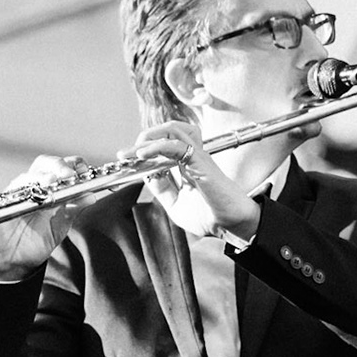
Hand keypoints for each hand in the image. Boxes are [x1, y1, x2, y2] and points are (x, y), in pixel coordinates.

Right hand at [0, 154, 110, 280]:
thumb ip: (74, 208)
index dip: (73, 165)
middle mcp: (32, 187)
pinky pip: (13, 192)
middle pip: (44, 164)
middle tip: (71, 174)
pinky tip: (38, 194)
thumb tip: (91, 196)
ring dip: (44, 176)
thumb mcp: (61, 224)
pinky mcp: (3, 204)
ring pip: (29, 175)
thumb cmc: (36, 240)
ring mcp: (17, 194)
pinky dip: (26, 189)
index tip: (86, 171)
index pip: (60, 168)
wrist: (15, 261)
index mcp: (48, 188)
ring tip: (54, 181)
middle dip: (59, 165)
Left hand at [122, 121, 260, 241]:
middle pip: (166, 132)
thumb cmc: (210, 217)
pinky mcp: (201, 161)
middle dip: (142, 140)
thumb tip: (146, 175)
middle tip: (124, 154)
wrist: (232, 226)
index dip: (143, 149)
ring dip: (150, 136)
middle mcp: (192, 157)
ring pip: (173, 130)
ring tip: (134, 150)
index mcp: (187, 165)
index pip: (163, 145)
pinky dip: (157, 147)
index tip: (125, 160)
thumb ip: (162, 190)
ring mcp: (198, 157)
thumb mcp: (176, 205)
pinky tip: (143, 156)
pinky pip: (177, 146)